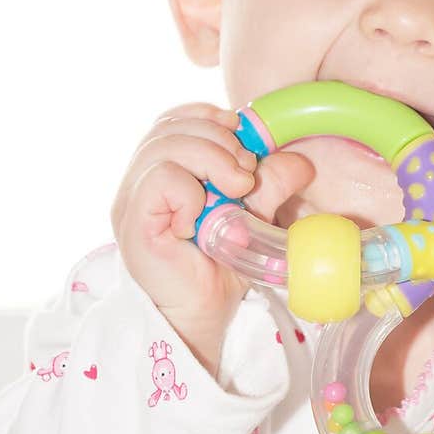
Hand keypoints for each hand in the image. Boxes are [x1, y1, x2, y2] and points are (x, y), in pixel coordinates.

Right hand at [111, 101, 313, 373]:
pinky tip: (202, 216)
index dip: (211, 118)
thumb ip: (269, 185)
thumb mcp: (254, 216)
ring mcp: (132, 200)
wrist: (203, 316)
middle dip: (220, 140)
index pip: (175, 118)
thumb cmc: (219, 267)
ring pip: (165, 145)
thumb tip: (301, 161)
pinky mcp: (134, 222)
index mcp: (162, 170)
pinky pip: (159, 179)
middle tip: (246, 176)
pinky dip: (190, 190)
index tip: (244, 146)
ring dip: (211, 159)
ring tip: (234, 191)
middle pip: (172, 126)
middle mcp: (139, 180)